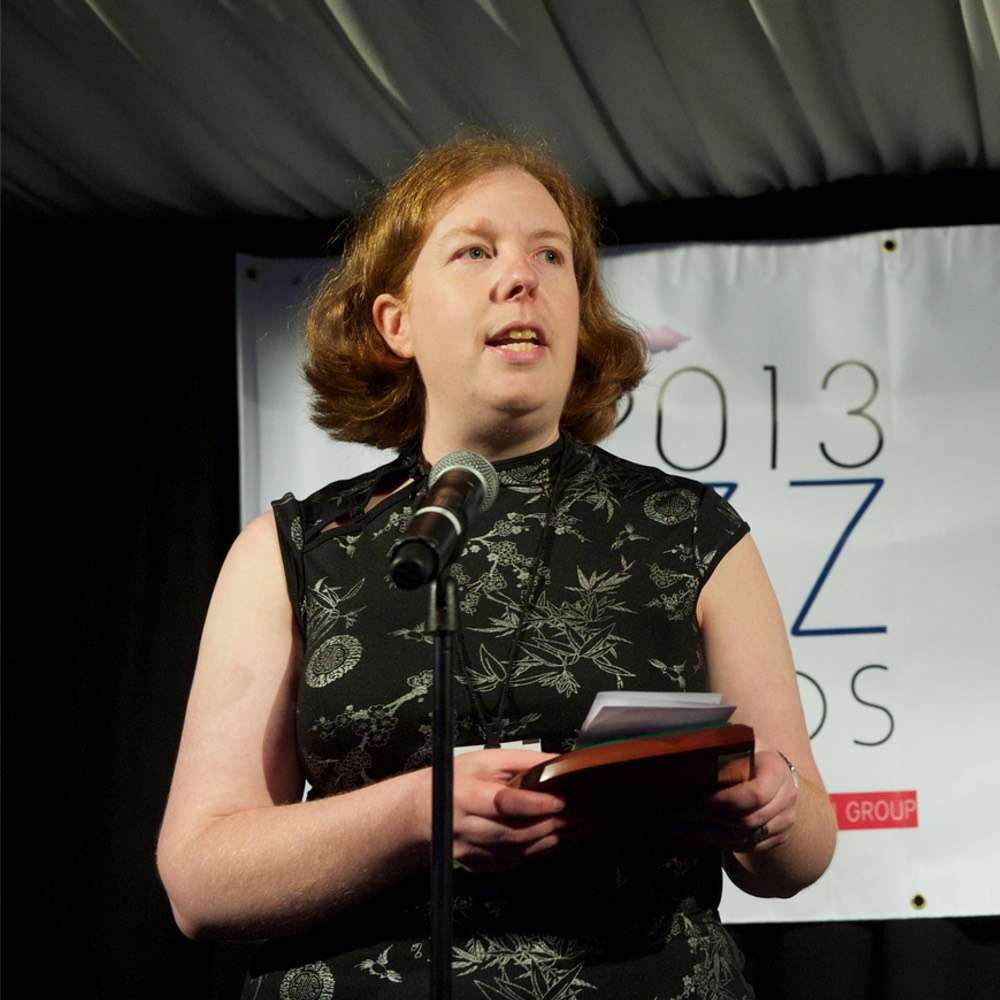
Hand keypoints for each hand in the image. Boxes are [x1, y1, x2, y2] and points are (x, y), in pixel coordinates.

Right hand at [413, 750, 578, 873]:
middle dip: (552, 826)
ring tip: (579, 829)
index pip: (504, 803)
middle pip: (515, 832)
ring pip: (518, 851)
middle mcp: (467, 828)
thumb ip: (521, 761)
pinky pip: (515, 861)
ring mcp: (472, 852)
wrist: (421, 812)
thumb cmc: (454, 780)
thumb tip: (557, 761)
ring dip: (553, 841)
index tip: (563, 801)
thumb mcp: (484, 760)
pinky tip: (560, 841)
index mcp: (466, 796)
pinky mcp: (479, 866)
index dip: (535, 805)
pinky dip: (540, 852)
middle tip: (581, 816)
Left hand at [661, 750, 798, 853]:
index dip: (722, 802)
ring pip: (746, 838)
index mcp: (776, 770)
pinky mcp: (778, 836)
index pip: (753, 795)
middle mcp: (786, 798)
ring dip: (710, 836)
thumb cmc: (749, 752)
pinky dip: (721, 843)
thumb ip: (722, 750)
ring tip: (680, 829)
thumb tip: (688, 756)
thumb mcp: (739, 743)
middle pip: (747, 820)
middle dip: (709, 821)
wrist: (773, 769)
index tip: (693, 802)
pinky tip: (698, 836)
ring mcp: (785, 820)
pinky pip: (748, 847)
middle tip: (678, 817)